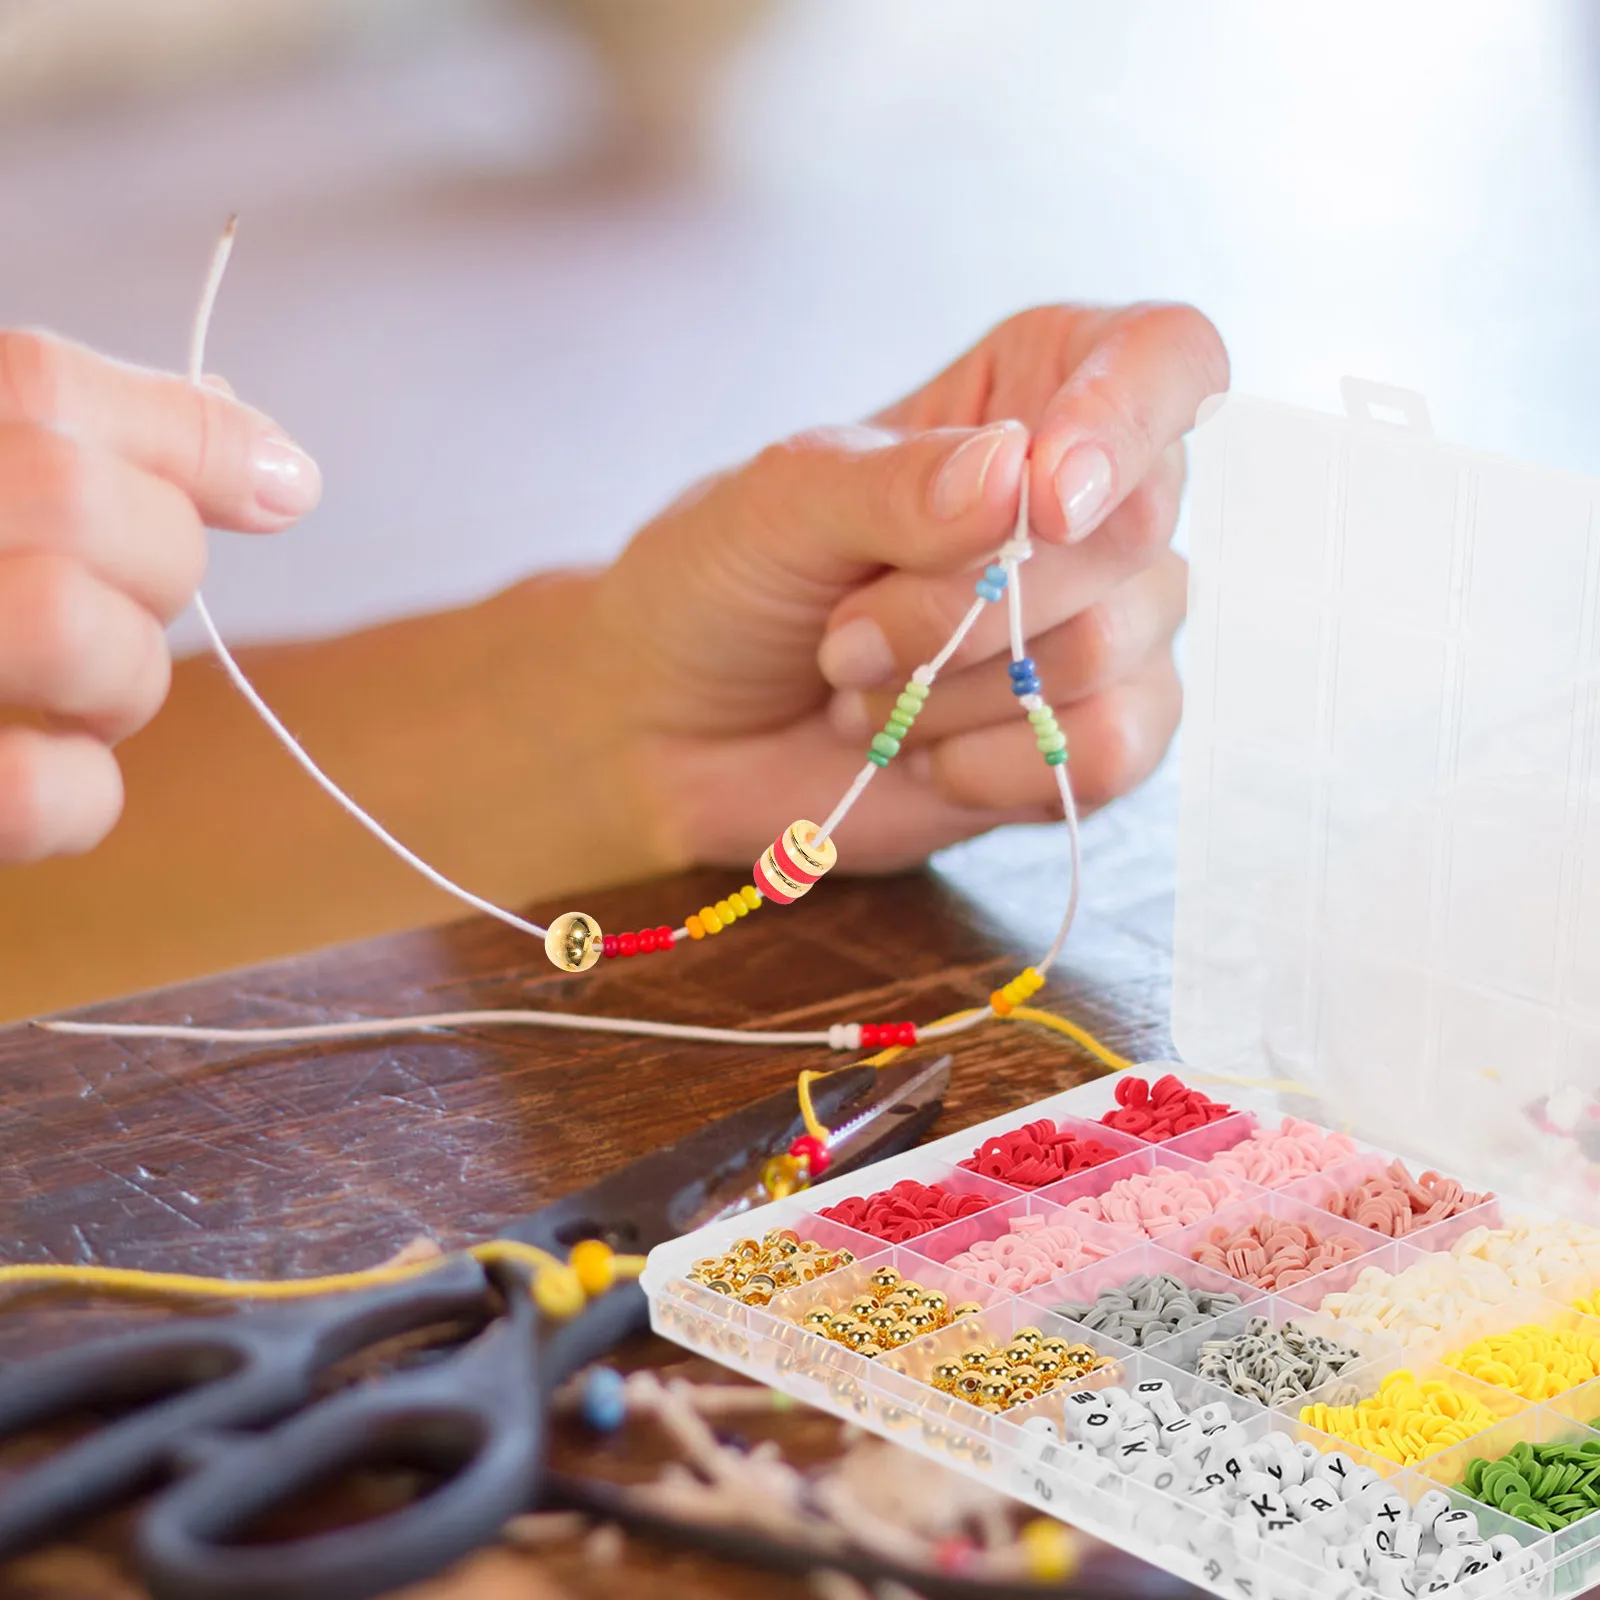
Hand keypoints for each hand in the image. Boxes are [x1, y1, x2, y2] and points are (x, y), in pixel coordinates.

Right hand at [0, 332, 320, 862]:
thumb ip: (65, 455)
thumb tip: (279, 470)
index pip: (41, 385)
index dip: (188, 436)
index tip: (280, 487)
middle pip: (79, 503)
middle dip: (154, 566)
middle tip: (122, 603)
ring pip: (76, 633)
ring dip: (123, 681)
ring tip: (75, 697)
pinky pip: (44, 790)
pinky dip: (85, 795)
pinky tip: (58, 780)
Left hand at [593, 303, 1226, 872]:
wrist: (675, 734)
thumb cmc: (724, 586)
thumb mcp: (779, 504)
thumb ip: (898, 485)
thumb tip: (1021, 481)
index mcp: (1027, 395)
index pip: (1166, 357)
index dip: (1128, 415)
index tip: (1046, 493)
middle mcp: (1087, 510)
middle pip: (1134, 527)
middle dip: (965, 600)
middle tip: (847, 630)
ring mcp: (1098, 628)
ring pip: (1111, 650)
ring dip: (947, 689)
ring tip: (862, 687)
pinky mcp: (1085, 739)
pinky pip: (1109, 753)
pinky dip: (991, 766)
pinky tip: (921, 753)